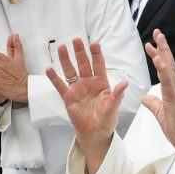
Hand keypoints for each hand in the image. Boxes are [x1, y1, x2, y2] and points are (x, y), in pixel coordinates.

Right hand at [46, 38, 127, 173]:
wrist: (95, 133)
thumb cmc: (106, 120)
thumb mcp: (113, 108)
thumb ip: (117, 95)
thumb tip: (125, 83)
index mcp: (101, 82)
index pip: (99, 64)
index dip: (96, 54)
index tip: (94, 43)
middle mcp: (88, 82)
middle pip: (83, 63)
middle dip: (80, 51)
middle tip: (76, 39)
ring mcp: (77, 88)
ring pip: (70, 71)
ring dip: (66, 60)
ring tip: (62, 47)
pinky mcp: (68, 97)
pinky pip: (60, 85)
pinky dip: (54, 78)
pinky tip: (49, 68)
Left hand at [141, 29, 174, 158]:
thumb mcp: (160, 113)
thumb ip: (153, 104)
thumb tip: (145, 97)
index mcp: (173, 90)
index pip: (166, 68)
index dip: (160, 54)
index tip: (153, 43)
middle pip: (169, 63)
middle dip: (163, 47)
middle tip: (157, 32)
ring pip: (168, 68)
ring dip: (162, 53)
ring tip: (157, 40)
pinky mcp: (174, 99)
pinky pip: (168, 82)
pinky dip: (163, 70)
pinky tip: (159, 60)